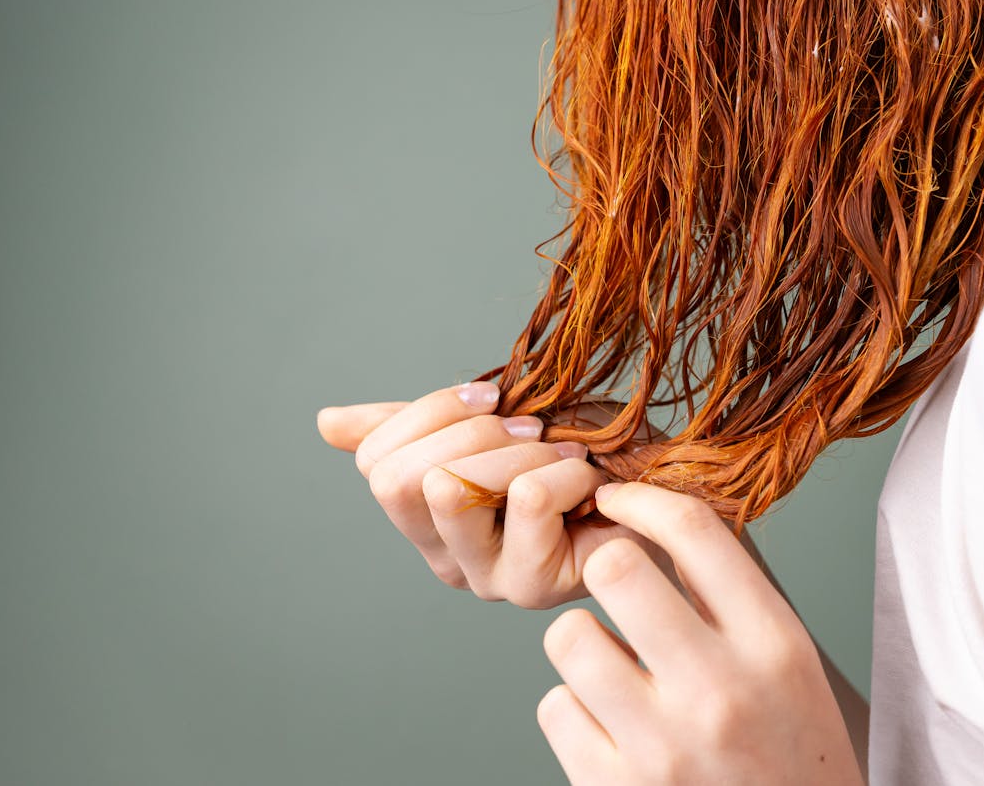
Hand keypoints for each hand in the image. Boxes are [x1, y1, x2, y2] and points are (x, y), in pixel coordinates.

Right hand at [316, 382, 674, 608]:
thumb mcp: (490, 423)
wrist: (657, 487)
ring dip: (518, 452)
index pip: (375, 461)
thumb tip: (326, 423)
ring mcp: (486, 578)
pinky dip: (566, 471)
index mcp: (423, 515)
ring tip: (563, 455)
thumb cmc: (576, 453)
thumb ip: (413, 425)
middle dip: (468, 432)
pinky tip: (592, 484)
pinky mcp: (534, 587)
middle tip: (528, 428)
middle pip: (399, 480)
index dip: (431, 412)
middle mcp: (443, 556)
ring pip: (454, 488)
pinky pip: (527, 500)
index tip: (491, 396)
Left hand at [537, 482, 862, 785]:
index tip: (617, 499)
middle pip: (615, 569)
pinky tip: (610, 726)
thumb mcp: (787, 663)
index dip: (641, 498)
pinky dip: (574, 710)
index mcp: (773, 645)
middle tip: (616, 587)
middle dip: (605, 566)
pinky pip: (553, 707)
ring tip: (616, 668)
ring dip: (584, 644)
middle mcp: (719, 691)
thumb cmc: (787, 750)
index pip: (695, 532)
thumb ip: (731, 595)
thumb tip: (655, 517)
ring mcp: (662, 747)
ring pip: (568, 636)